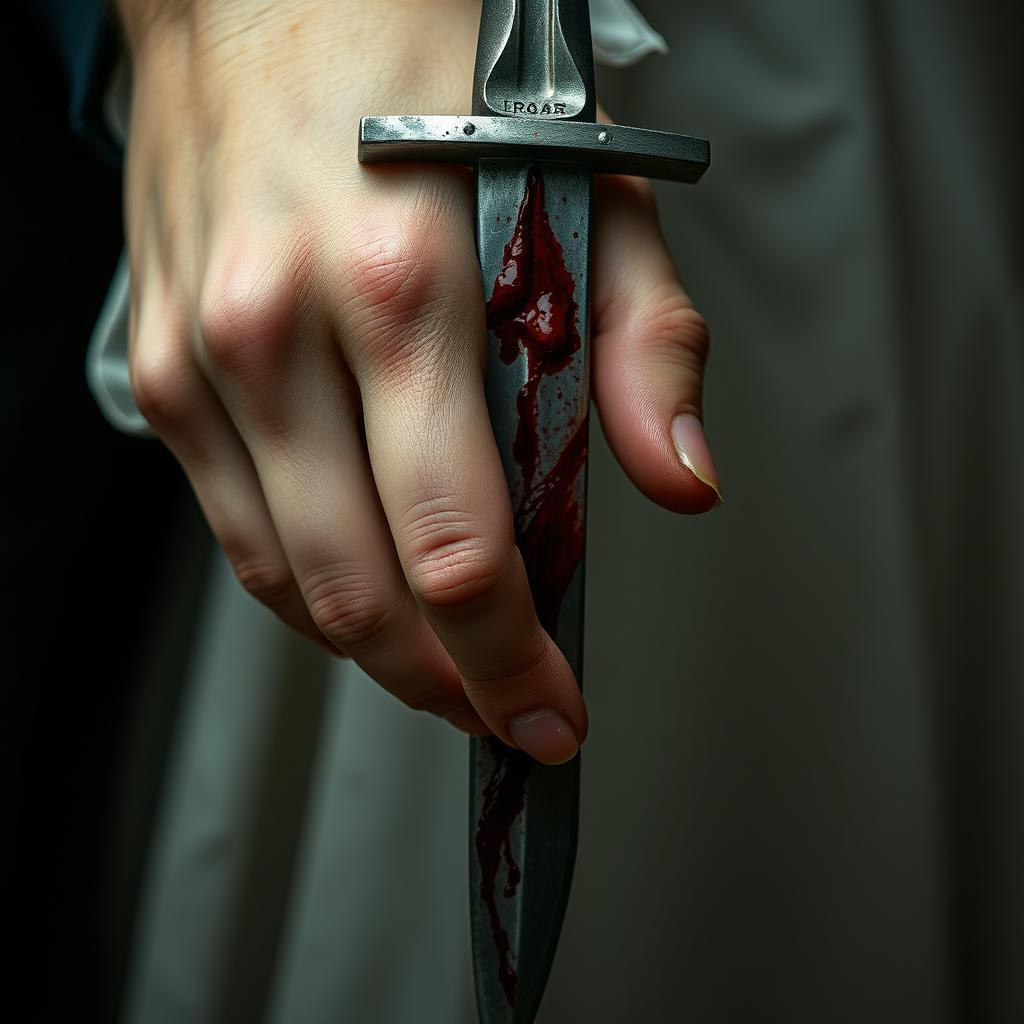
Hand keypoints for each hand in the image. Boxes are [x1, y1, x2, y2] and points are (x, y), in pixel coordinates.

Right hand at [118, 0, 720, 762]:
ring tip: (444, 668)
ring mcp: (205, 357)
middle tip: (503, 714)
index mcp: (403, 288)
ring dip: (375, 650)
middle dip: (444, 681)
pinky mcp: (163, 366)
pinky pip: (235, 526)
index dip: (509, 656)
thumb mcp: (585, 188)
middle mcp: (280, 332)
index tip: (548, 709)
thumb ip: (642, 346)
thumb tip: (678, 482)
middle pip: (361, 590)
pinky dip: (307, 585)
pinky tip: (364, 591)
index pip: (456, 543)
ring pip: (286, 580)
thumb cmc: (427, 79)